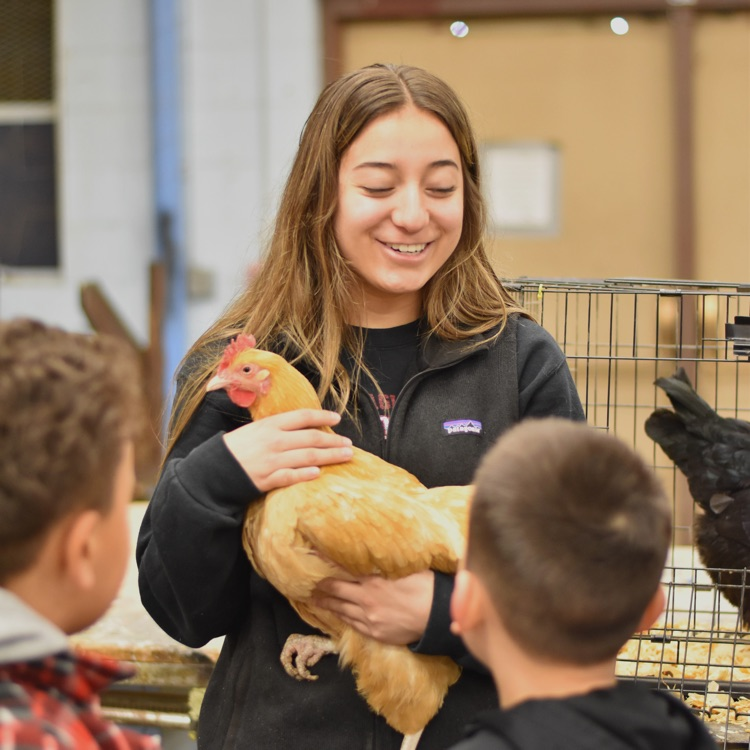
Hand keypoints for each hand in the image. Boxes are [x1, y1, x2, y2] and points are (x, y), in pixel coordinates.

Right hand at [223, 409, 352, 491]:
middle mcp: (274, 441)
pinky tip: (319, 473)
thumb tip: (303, 427)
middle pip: (311, 439)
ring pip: (308, 457)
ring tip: (345, 456)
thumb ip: (277, 428)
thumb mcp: (255, 430)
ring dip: (330, 456)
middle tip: (349, 444)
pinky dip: (306, 474)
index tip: (337, 419)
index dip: (322, 416)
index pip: (302, 417)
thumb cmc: (236, 447)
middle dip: (334, 441)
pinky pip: (291, 476)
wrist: (214, 469)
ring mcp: (272, 461)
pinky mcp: (267, 479)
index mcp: (270, 425)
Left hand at [312, 570, 434, 644]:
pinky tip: (338, 615)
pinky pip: (353, 625)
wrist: (437, 617)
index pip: (345, 573)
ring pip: (342, 611)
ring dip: (328, 605)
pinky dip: (343, 618)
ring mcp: (370, 619)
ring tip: (316, 600)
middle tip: (311, 585)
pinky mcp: (376, 633)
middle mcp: (367, 601)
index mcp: (374, 582)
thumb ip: (386, 566)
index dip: (329, 568)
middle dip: (323, 589)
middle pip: (338, 593)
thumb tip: (374, 558)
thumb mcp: (405, 569)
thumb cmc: (425, 587)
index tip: (317, 561)